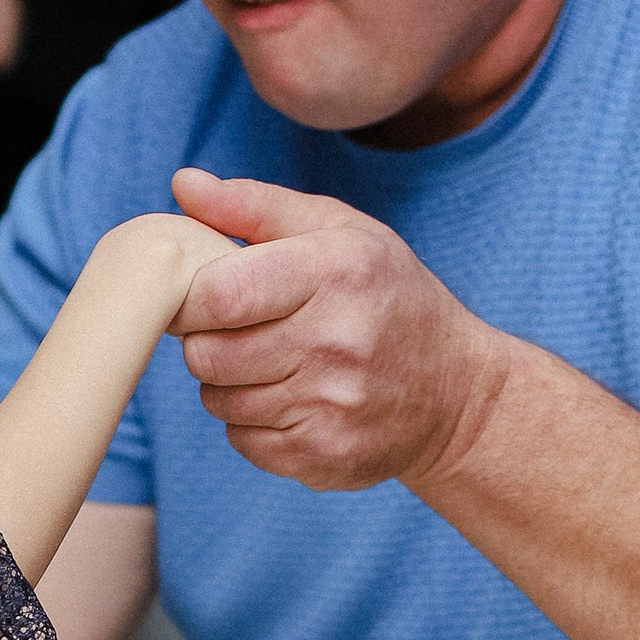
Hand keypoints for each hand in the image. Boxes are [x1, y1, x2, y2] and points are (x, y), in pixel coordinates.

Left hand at [168, 167, 506, 495]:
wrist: (456, 396)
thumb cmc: (388, 298)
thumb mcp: (340, 232)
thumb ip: (256, 207)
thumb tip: (183, 184)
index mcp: (336, 272)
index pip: (219, 295)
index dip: (192, 298)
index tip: (203, 296)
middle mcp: (335, 342)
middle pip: (208, 353)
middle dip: (209, 341)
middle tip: (241, 330)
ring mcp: (330, 406)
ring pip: (219, 400)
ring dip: (230, 383)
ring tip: (274, 364)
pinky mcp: (322, 455)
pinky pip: (243, 439)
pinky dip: (253, 423)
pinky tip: (292, 401)